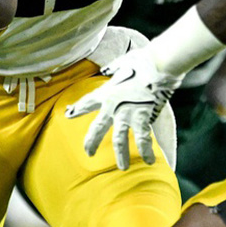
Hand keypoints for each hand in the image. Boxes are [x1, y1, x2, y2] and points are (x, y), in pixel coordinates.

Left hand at [65, 48, 182, 170]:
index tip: (68, 114)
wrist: (157, 62)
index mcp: (106, 91)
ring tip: (122, 167)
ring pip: (119, 140)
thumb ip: (113, 68)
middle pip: (98, 127)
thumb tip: (108, 69)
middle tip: (89, 153)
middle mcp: (113, 104)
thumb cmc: (142, 59)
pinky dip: (146, 151)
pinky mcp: (143, 117)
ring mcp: (127, 112)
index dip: (77, 109)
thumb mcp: (122, 62)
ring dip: (121, 155)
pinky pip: (143, 139)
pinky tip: (150, 161)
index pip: (88, 102)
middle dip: (92, 141)